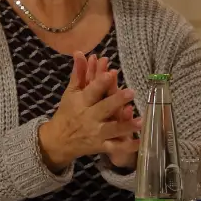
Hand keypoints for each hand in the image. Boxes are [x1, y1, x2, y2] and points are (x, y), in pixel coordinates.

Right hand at [39, 53, 137, 172]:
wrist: (59, 140)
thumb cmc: (67, 112)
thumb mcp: (70, 93)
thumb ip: (78, 73)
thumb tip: (80, 52)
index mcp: (81, 102)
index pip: (91, 91)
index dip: (100, 83)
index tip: (111, 73)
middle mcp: (89, 117)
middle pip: (104, 109)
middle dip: (116, 101)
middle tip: (131, 92)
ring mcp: (96, 133)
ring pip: (112, 129)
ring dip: (126, 126)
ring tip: (141, 121)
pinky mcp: (101, 146)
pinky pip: (116, 147)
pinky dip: (128, 146)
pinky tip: (140, 142)